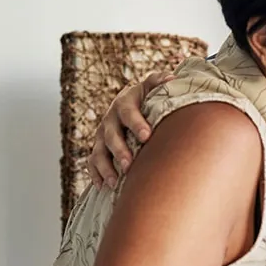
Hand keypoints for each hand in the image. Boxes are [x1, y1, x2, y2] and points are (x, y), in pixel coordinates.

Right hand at [86, 70, 171, 188]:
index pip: (129, 112)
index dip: (136, 123)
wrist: (131, 106)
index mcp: (125, 103)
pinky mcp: (98, 149)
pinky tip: (102, 187)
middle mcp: (110, 119)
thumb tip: (173, 78)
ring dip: (106, 167)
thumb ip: (159, 82)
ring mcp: (102, 135)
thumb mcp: (152, 88)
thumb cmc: (147, 100)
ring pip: (99, 152)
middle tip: (129, 165)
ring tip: (115, 182)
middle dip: (119, 151)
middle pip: (111, 135)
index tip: (147, 136)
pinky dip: (95, 175)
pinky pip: (92, 163)